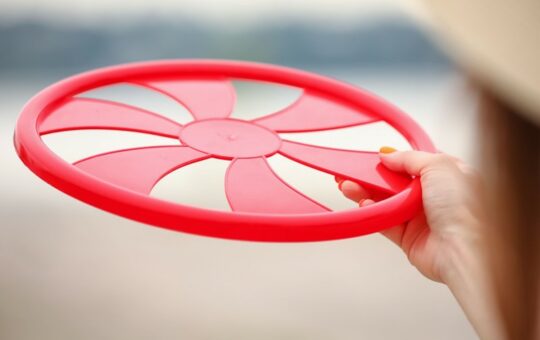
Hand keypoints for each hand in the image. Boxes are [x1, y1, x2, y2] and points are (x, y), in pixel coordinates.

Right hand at [337, 147, 483, 282]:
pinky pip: (384, 221)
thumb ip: (410, 158)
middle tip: (353, 170)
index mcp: (450, 176)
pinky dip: (372, 213)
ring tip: (347, 185)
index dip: (396, 158)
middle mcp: (436, 197)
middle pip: (396, 182)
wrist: (464, 250)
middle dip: (373, 176)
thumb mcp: (439, 166)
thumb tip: (389, 154)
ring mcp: (422, 217)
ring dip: (366, 192)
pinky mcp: (409, 237)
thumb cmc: (465, 209)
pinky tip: (362, 204)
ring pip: (386, 201)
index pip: (417, 162)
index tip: (376, 156)